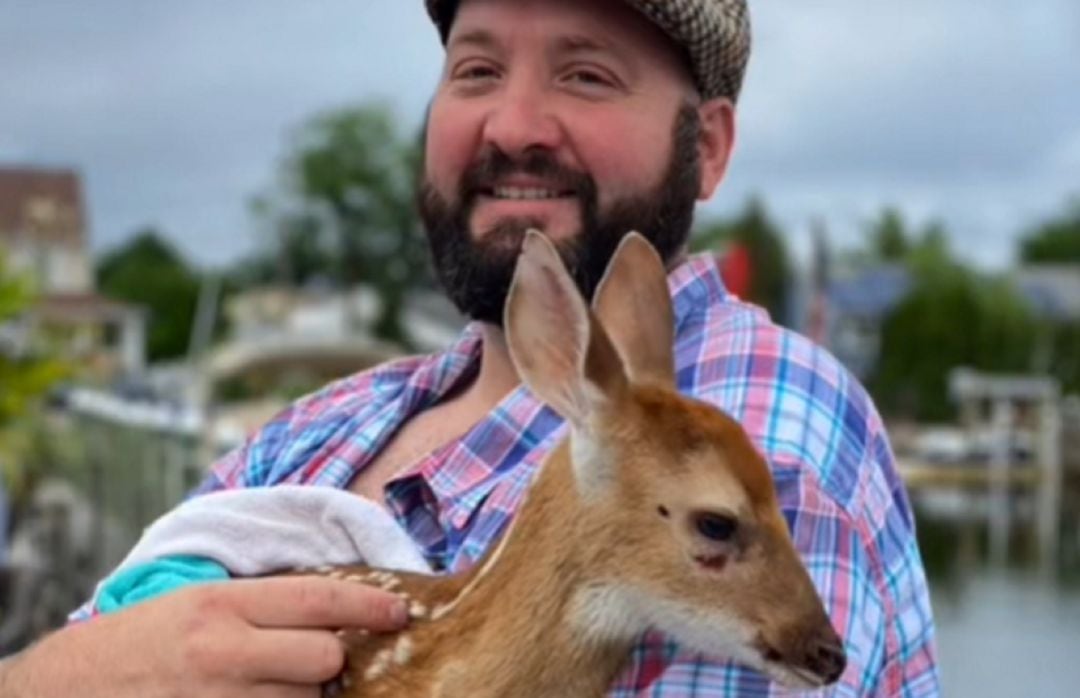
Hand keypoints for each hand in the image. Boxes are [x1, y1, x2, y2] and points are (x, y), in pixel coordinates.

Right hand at [0, 575, 407, 697]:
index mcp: (222, 605)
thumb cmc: (145, 640)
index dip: (368, 607)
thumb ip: (263, 607)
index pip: (318, 599)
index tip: (399, 613)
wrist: (69, 688)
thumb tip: (335, 614)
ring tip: (270, 687)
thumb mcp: (200, 603)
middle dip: (330, 663)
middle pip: (323, 659)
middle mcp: (223, 652)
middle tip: (318, 663)